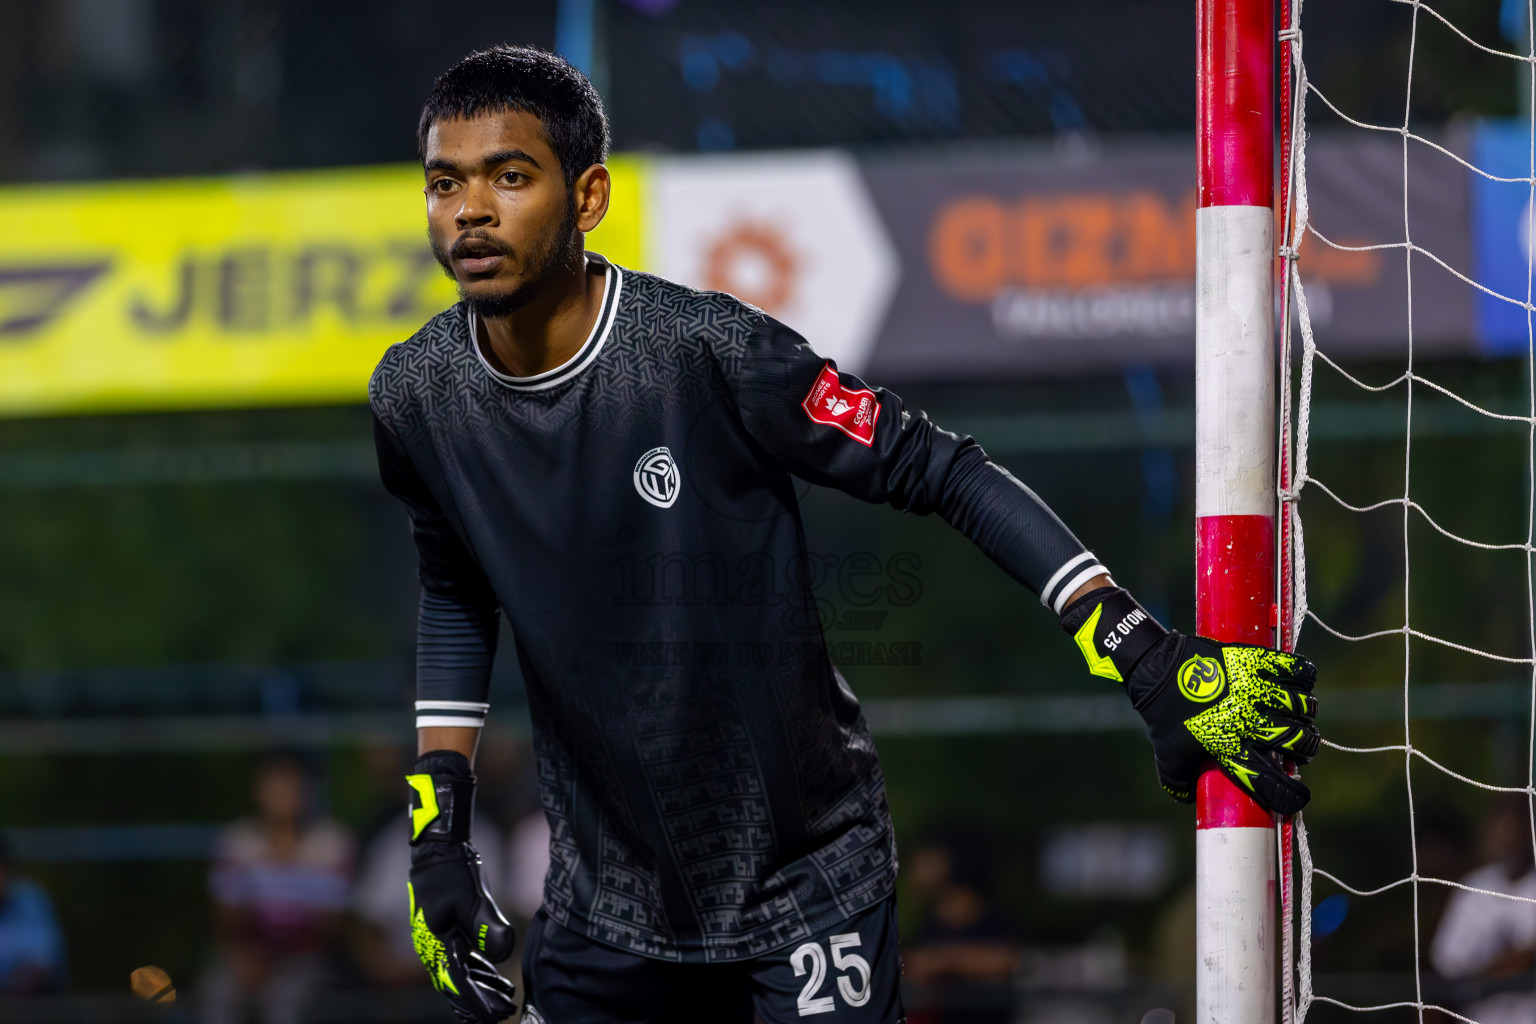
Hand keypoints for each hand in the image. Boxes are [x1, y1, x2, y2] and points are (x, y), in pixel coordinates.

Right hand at [407, 751, 517, 1023]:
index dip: (478, 1002)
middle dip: (478, 1002)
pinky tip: (492, 975)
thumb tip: (504, 953)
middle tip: (503, 1013)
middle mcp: (433, 948)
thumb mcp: (473, 898)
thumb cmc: (452, 873)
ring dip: (480, 988)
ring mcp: (437, 940)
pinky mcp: (444, 930)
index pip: (459, 984)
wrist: (436, 850)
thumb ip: (487, 927)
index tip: (498, 1015)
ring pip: (458, 974)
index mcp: (437, 946)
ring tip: (504, 999)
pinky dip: (476, 971)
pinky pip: (459, 959)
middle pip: (457, 985)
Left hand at [1060, 587, 1319, 815]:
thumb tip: (1190, 798)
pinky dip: (1305, 677)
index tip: (1299, 797)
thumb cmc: (1163, 715)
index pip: (1272, 783)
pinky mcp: (1256, 662)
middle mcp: (1248, 721)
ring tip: (1296, 714)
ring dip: (1306, 714)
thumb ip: (1179, 783)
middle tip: (1298, 746)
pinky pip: (1299, 670)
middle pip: (1300, 742)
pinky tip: (1298, 684)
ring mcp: (1255, 689)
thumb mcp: (1168, 756)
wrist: (1155, 668)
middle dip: (1306, 748)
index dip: (1292, 797)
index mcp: (1230, 748)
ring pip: (1304, 707)